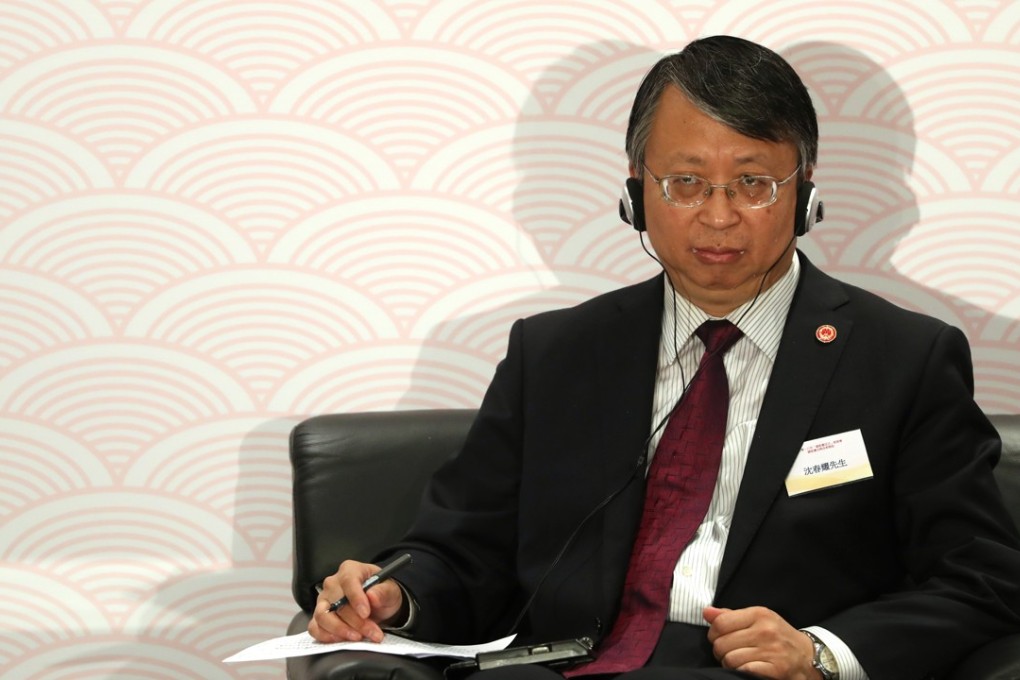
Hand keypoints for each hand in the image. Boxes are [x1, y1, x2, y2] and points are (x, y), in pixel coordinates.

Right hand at [308, 559, 405, 643]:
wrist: (378, 607)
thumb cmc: (381, 594)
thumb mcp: (390, 590)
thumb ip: (383, 592)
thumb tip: (372, 596)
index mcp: (350, 570)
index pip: (348, 580)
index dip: (356, 598)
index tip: (366, 613)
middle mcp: (333, 584)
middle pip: (337, 602)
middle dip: (355, 621)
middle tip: (372, 632)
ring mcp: (323, 601)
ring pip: (322, 616)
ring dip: (341, 630)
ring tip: (359, 637)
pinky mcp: (319, 618)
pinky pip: (315, 628)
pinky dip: (327, 637)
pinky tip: (343, 640)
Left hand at [704, 605, 818, 679]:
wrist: (808, 658)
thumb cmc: (779, 637)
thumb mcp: (759, 620)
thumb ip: (731, 616)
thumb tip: (707, 612)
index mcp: (760, 614)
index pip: (720, 623)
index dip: (713, 633)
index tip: (718, 638)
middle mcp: (766, 631)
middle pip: (722, 643)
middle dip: (720, 651)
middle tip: (729, 652)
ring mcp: (771, 651)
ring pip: (729, 659)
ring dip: (729, 664)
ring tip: (739, 661)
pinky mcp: (775, 670)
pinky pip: (743, 670)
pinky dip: (740, 671)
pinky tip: (747, 668)